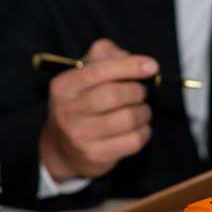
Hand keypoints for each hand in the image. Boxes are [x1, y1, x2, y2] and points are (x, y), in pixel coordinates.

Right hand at [39, 39, 158, 182]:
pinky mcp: (95, 156)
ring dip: (144, 112)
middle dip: (137, 91)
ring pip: (128, 118)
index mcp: (64, 86)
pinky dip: (144, 131)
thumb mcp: (81, 74)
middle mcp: (67, 111)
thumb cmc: (79, 104)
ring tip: (141, 110)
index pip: (100, 70)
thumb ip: (102, 55)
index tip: (152, 66)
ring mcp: (80, 136)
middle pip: (115, 95)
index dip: (130, 66)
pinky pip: (134, 140)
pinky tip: (138, 128)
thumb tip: (126, 55)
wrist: (60, 148)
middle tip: (141, 93)